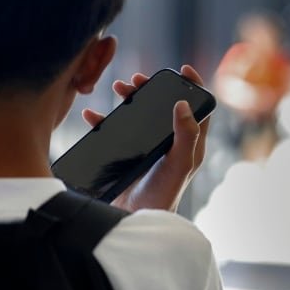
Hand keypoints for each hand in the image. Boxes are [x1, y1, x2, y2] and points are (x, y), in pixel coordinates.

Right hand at [82, 65, 210, 212]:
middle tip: (137, 80)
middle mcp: (170, 143)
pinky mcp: (127, 156)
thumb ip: (186, 135)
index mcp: (188, 143)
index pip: (197, 108)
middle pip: (163, 106)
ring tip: (118, 88)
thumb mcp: (180, 163)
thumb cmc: (163, 194)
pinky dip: (103, 121)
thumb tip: (182, 103)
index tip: (182, 69)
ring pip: (139, 115)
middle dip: (151, 89)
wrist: (135, 220)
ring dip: (129, 99)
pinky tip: (92, 115)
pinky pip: (114, 132)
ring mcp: (148, 149)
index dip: (193, 86)